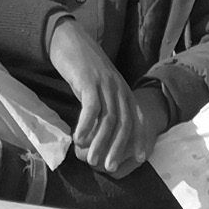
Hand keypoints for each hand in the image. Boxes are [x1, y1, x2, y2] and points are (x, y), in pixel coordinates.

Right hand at [48, 16, 154, 174]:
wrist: (69, 39)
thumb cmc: (82, 66)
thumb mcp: (100, 86)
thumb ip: (106, 104)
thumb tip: (102, 128)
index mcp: (124, 90)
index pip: (137, 118)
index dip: (139, 139)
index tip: (139, 159)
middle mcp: (118, 88)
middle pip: (124, 124)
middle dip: (118, 148)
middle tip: (110, 168)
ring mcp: (105, 85)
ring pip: (108, 120)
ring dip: (101, 143)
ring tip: (92, 161)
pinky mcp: (88, 82)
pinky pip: (91, 108)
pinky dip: (86, 126)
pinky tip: (78, 140)